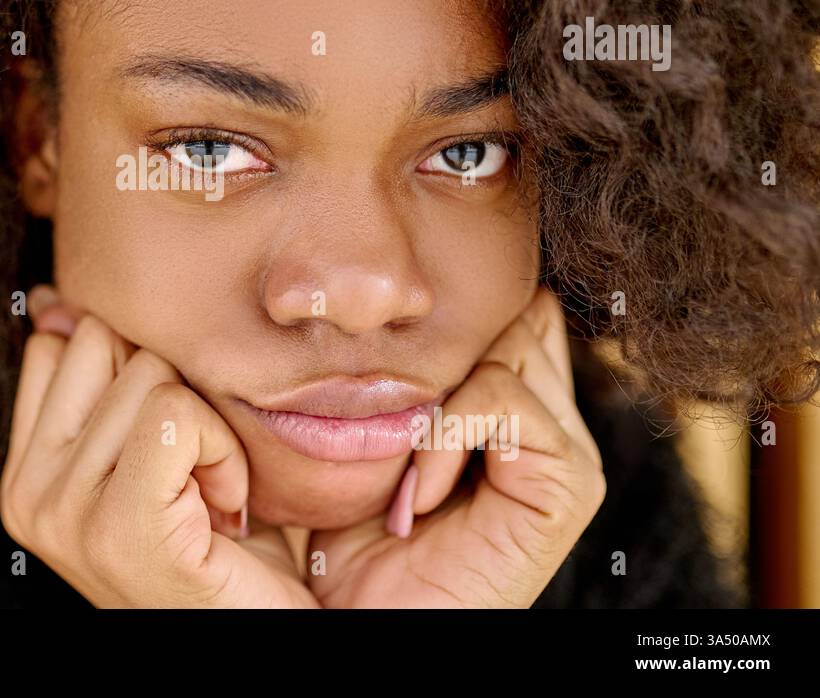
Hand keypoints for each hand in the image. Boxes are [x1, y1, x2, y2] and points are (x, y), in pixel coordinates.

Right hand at [0, 285, 319, 607]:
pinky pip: (173, 413)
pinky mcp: (119, 527)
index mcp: (24, 472)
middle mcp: (29, 494)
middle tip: (191, 472)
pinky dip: (221, 448)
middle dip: (171, 390)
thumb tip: (52, 300)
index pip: (63, 341)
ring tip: (208, 496)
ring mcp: (66, 514)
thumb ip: (99, 384)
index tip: (164, 449)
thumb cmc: (213, 543)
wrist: (255, 634)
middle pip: (106, 342)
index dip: (135, 371)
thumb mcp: (144, 450)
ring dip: (209, 428)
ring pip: (150, 372)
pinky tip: (225, 504)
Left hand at [304, 286, 605, 607]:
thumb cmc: (349, 531)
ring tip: (403, 473)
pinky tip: (417, 497)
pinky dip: (447, 437)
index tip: (383, 376)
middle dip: (443, 352)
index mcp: (509, 402)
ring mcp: (564, 452)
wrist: (360, 621)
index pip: (502, 305)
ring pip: (507, 343)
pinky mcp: (568, 487)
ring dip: (436, 399)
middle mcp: (548, 420)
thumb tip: (370, 297)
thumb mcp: (364, 431)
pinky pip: (506, 400)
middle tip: (393, 427)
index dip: (444, 318)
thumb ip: (394, 369)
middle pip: (511, 312)